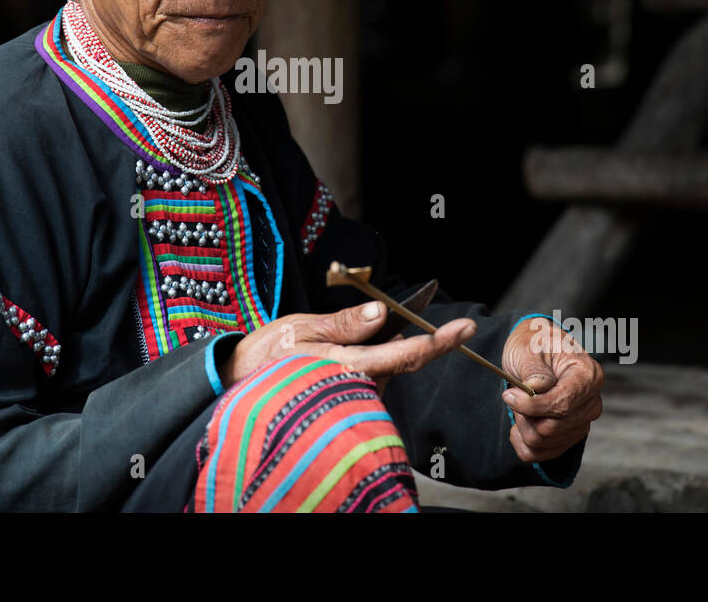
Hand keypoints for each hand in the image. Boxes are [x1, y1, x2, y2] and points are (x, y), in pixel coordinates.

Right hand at [218, 301, 476, 389]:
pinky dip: (376, 355)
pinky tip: (349, 348)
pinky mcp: (353, 395)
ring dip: (388, 347)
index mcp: (347, 368)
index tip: (465, 327)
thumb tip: (380, 314)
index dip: (438, 341)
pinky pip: (376, 371)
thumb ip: (343, 324)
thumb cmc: (269, 357)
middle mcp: (358, 387)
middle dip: (419, 339)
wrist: (242, 386)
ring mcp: (357, 395)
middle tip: (421, 319)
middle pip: (405, 361)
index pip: (404, 355)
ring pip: (390, 365)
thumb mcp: (302, 330)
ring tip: (352, 336)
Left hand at [500, 318, 603, 463]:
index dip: (532, 406)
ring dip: (523, 426)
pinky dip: (524, 443)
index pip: (562, 404)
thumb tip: (536, 389)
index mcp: (587, 376)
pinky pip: (543, 454)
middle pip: (552, 428)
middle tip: (512, 394)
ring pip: (546, 442)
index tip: (509, 396)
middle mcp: (591, 402)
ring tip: (518, 403)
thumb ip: (534, 370)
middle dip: (525, 415)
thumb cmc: (534, 344)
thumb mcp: (529, 348)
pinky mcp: (569, 436)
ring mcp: (582, 422)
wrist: (534, 349)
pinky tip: (519, 422)